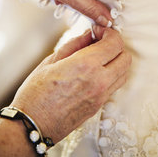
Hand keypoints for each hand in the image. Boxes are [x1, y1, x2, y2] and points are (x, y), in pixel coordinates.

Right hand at [11, 27, 131, 142]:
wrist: (32, 125)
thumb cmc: (35, 94)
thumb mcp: (51, 61)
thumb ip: (75, 44)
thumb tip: (88, 34)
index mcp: (86, 66)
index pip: (115, 43)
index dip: (109, 32)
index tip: (98, 31)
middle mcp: (99, 81)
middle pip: (125, 57)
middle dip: (116, 45)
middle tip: (100, 42)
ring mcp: (101, 96)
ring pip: (124, 73)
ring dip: (116, 60)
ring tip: (99, 56)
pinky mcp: (98, 107)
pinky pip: (115, 86)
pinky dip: (112, 74)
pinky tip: (96, 71)